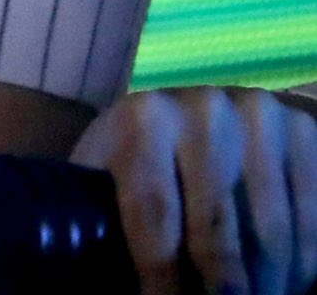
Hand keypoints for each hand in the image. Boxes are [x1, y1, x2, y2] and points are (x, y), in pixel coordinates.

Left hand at [72, 84, 316, 293]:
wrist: (194, 117)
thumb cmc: (139, 167)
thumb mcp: (110, 188)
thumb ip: (109, 228)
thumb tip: (90, 272)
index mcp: (145, 118)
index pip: (155, 216)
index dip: (162, 282)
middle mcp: (205, 108)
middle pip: (219, 235)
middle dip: (219, 293)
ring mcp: (259, 116)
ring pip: (271, 238)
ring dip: (264, 285)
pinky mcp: (302, 131)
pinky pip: (310, 224)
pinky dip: (299, 266)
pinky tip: (280, 281)